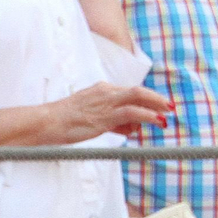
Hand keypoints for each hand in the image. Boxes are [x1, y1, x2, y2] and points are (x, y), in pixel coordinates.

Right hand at [45, 82, 170, 142]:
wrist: (47, 123)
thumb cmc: (65, 123)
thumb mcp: (92, 119)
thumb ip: (113, 121)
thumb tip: (132, 128)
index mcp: (102, 90)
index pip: (130, 93)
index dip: (146, 101)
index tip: (158, 108)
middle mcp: (106, 92)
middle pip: (138, 91)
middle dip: (156, 99)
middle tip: (170, 107)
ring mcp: (105, 102)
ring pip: (138, 98)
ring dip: (156, 106)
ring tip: (167, 116)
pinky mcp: (104, 115)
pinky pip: (132, 112)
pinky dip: (148, 115)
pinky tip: (157, 121)